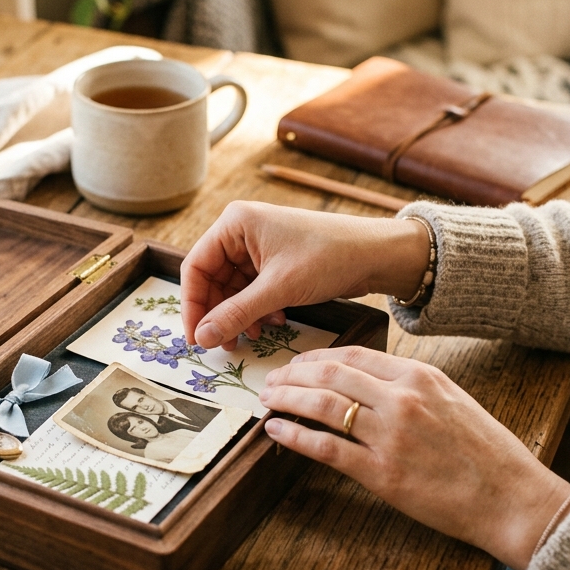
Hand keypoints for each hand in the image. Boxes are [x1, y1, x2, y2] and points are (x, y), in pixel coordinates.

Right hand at [180, 201, 430, 349]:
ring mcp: (259, 247)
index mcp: (235, 223)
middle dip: (218, 314)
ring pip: (233, 289)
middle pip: (212, 280)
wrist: (376, 254)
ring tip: (251, 338)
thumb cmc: (328, 256)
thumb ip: (236, 314)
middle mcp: (242, 231)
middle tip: (223, 345)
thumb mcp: (278, 288)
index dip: (192, 306)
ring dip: (239, 316)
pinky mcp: (275, 262)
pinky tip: (273, 324)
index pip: (196, 267)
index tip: (196, 338)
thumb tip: (202, 338)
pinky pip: (253, 291)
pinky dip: (257, 310)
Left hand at [257, 346, 569, 569]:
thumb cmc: (488, 453)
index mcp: (420, 376)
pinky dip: (295, 437)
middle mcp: (401, 399)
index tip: (296, 363)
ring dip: (287, 400)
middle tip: (271, 380)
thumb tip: (368, 383)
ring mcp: (390, 435)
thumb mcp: (453, 400)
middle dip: (292, 375)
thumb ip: (412, 387)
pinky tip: (277, 432)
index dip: (316, 357)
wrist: (513, 498)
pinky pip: (327, 448)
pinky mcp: (382, 473)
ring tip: (267, 401)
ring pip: (322, 406)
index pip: (353, 355)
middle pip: (330, 374)